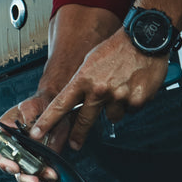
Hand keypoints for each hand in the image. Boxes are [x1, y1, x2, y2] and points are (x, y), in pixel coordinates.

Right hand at [0, 92, 69, 181]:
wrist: (53, 106)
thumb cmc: (38, 105)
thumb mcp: (30, 108)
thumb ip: (27, 121)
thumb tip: (25, 133)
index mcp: (4, 134)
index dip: (4, 162)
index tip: (15, 167)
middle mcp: (13, 149)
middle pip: (12, 168)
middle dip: (23, 177)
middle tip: (33, 179)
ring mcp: (26, 157)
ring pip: (26, 175)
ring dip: (36, 179)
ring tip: (48, 177)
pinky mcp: (40, 161)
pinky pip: (40, 174)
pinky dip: (46, 178)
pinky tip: (53, 178)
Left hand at [30, 29, 168, 150]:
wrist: (144, 38)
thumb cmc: (117, 47)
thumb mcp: (91, 60)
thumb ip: (83, 82)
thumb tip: (77, 99)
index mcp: (84, 79)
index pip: (60, 105)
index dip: (46, 122)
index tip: (36, 134)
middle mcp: (99, 90)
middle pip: (84, 120)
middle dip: (78, 135)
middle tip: (74, 144)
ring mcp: (118, 97)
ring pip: (112, 115)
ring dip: (115, 107)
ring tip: (122, 86)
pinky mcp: (136, 101)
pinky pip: (130, 110)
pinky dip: (131, 102)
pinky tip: (134, 86)